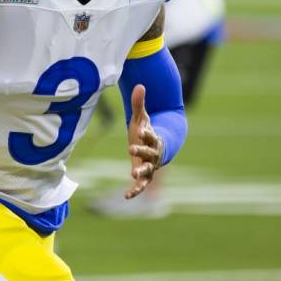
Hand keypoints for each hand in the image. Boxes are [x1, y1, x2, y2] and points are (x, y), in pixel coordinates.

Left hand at [125, 84, 163, 198]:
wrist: (154, 147)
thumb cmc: (146, 132)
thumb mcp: (141, 118)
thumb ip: (139, 104)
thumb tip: (139, 85)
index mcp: (153, 139)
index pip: (151, 136)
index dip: (147, 134)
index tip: (141, 131)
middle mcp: (153, 154)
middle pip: (149, 154)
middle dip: (141, 151)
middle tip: (131, 149)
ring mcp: (149, 166)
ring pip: (147, 171)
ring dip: (141, 174)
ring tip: (133, 175)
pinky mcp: (143, 176)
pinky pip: (141, 185)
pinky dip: (135, 190)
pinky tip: (127, 195)